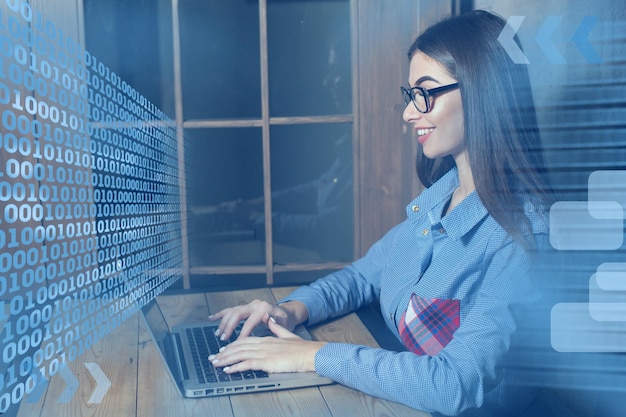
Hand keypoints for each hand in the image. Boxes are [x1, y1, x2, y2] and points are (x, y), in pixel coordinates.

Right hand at [208, 299, 305, 341]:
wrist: (287, 313)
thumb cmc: (286, 321)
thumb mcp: (284, 324)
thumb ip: (276, 323)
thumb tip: (268, 319)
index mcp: (264, 308)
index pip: (250, 320)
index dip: (243, 332)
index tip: (237, 343)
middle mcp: (254, 304)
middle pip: (237, 313)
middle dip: (229, 327)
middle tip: (224, 339)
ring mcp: (248, 305)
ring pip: (232, 311)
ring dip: (224, 323)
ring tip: (218, 334)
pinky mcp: (245, 308)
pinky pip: (230, 310)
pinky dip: (221, 314)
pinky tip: (212, 318)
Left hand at [210, 313, 326, 373]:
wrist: (311, 353)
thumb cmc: (302, 348)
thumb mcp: (288, 335)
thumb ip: (277, 328)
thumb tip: (270, 320)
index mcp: (267, 338)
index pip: (245, 340)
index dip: (232, 344)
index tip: (223, 349)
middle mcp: (263, 343)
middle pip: (238, 346)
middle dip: (224, 352)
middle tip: (213, 358)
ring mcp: (264, 352)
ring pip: (240, 354)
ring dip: (225, 359)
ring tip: (215, 363)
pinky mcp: (267, 361)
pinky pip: (247, 363)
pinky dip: (236, 367)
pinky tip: (228, 370)